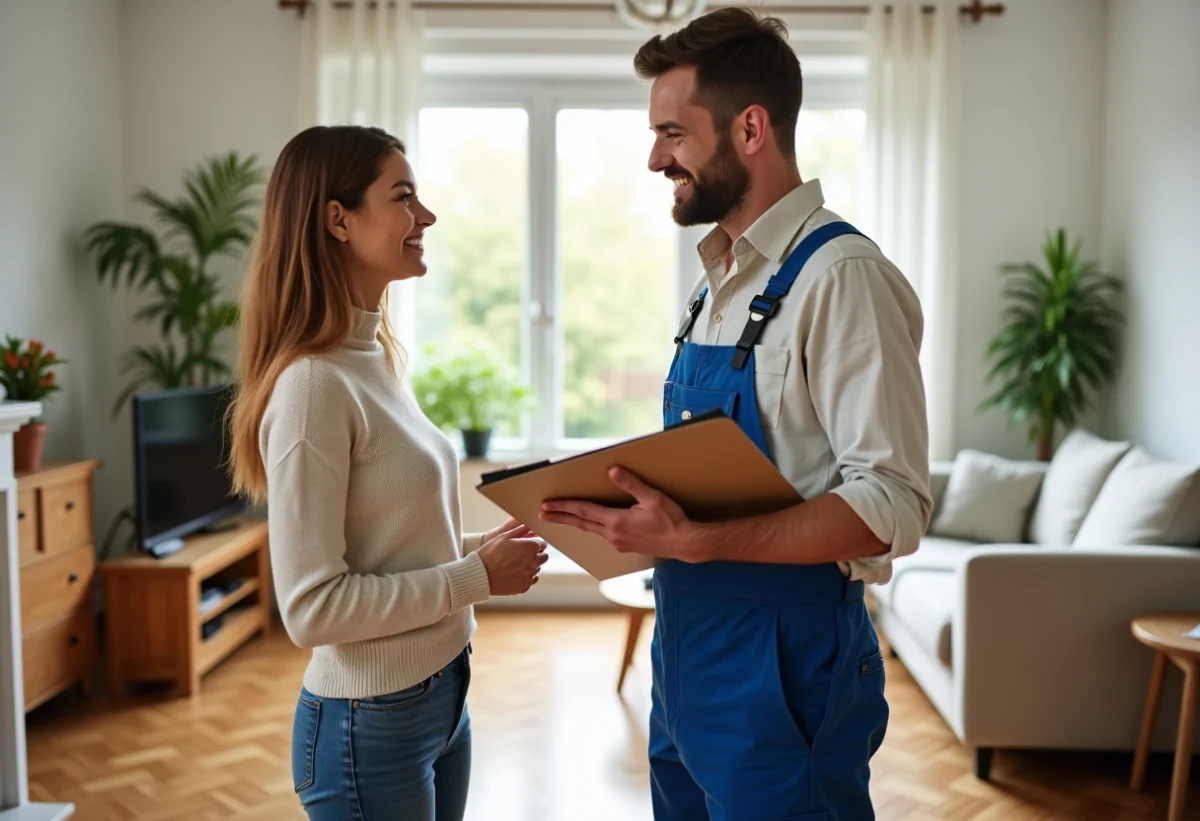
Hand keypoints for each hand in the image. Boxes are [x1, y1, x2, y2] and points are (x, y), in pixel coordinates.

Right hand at [477, 520, 548, 595]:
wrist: (480, 574)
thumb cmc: (490, 553)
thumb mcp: (504, 536)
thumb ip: (521, 530)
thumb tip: (530, 526)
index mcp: (530, 547)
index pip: (542, 543)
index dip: (535, 542)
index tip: (528, 544)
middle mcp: (534, 562)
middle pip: (543, 556)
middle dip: (536, 554)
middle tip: (523, 554)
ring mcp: (530, 575)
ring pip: (537, 568)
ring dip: (531, 565)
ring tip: (516, 564)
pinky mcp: (525, 586)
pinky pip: (532, 579)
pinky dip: (526, 576)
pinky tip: (515, 573)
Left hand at [539, 467, 710, 562]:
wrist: (685, 543)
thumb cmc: (671, 520)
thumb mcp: (653, 498)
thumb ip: (631, 484)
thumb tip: (612, 471)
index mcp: (617, 522)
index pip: (583, 512)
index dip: (563, 506)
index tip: (546, 505)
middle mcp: (613, 535)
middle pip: (580, 523)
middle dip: (559, 516)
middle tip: (540, 513)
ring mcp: (618, 543)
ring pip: (589, 530)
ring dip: (572, 523)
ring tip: (558, 518)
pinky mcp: (624, 546)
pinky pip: (601, 535)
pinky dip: (588, 528)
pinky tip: (587, 526)